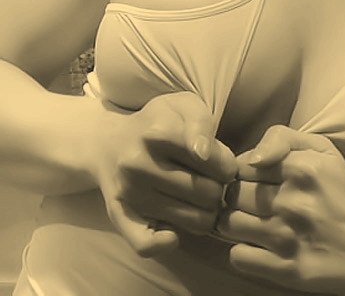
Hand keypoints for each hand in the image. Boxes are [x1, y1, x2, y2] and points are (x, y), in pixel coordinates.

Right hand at [92, 91, 236, 257]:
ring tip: (199, 200)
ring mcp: (129, 192)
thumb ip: (201, 123)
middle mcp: (139, 164)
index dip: (227, 166)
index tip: (223, 166)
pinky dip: (167, 242)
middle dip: (218, 190)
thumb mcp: (184, 106)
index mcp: (158, 133)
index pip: (212, 161)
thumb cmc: (159, 123)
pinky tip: (175, 230)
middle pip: (206, 193)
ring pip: (190, 220)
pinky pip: (146, 245)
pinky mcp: (119, 216)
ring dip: (205, 214)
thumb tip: (201, 152)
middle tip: (212, 183)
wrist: (110, 143)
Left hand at [216, 125, 344, 294]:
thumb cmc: (340, 197)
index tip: (259, 181)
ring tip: (255, 225)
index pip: (243, 164)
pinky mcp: (286, 270)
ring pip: (228, 223)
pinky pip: (237, 256)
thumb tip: (248, 158)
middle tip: (256, 204)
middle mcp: (295, 201)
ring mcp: (289, 238)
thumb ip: (282, 138)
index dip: (246, 173)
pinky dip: (243, 253)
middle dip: (238, 198)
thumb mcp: (324, 152)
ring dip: (235, 225)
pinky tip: (261, 248)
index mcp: (305, 167)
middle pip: (232, 193)